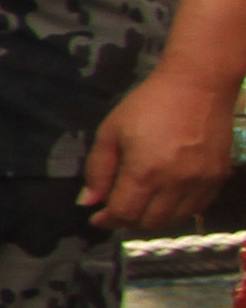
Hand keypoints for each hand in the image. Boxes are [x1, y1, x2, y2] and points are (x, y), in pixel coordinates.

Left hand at [81, 68, 236, 233]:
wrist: (199, 85)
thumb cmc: (148, 104)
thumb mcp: (111, 131)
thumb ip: (98, 169)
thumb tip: (88, 202)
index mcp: (144, 172)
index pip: (124, 214)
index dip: (107, 220)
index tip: (97, 217)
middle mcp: (175, 184)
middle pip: (149, 222)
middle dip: (128, 220)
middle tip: (118, 208)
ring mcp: (200, 183)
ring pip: (174, 220)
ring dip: (153, 219)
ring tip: (141, 204)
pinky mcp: (218, 178)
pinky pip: (197, 208)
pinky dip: (178, 211)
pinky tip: (166, 198)